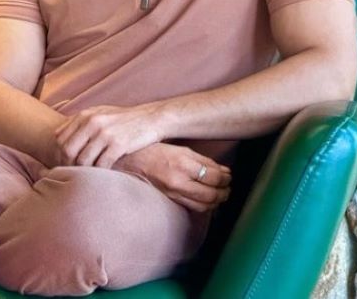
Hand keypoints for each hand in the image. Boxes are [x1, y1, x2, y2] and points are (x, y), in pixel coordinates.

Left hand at [53, 104, 164, 168]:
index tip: (65, 164)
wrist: (150, 118)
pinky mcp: (118, 144)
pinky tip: (102, 176)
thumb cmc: (123, 119)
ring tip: (87, 177)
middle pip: (68, 151)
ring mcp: (105, 133)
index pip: (60, 139)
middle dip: (68, 165)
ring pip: (83, 160)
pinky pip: (101, 165)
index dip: (59, 155)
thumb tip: (57, 136)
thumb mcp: (100, 113)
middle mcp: (92, 122)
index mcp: (85, 115)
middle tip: (73, 174)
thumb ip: (79, 122)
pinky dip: (99, 173)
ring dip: (83, 171)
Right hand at [113, 143, 230, 212]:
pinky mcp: (168, 199)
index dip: (226, 178)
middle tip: (228, 187)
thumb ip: (202, 161)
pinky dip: (204, 206)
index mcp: (182, 162)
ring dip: (216, 201)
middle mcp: (178, 179)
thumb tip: (223, 171)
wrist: (127, 160)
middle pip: (211, 193)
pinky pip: (192, 207)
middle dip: (224, 192)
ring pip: (204, 205)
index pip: (213, 175)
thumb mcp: (179, 149)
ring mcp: (172, 192)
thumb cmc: (153, 150)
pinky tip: (207, 200)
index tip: (229, 176)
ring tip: (220, 195)